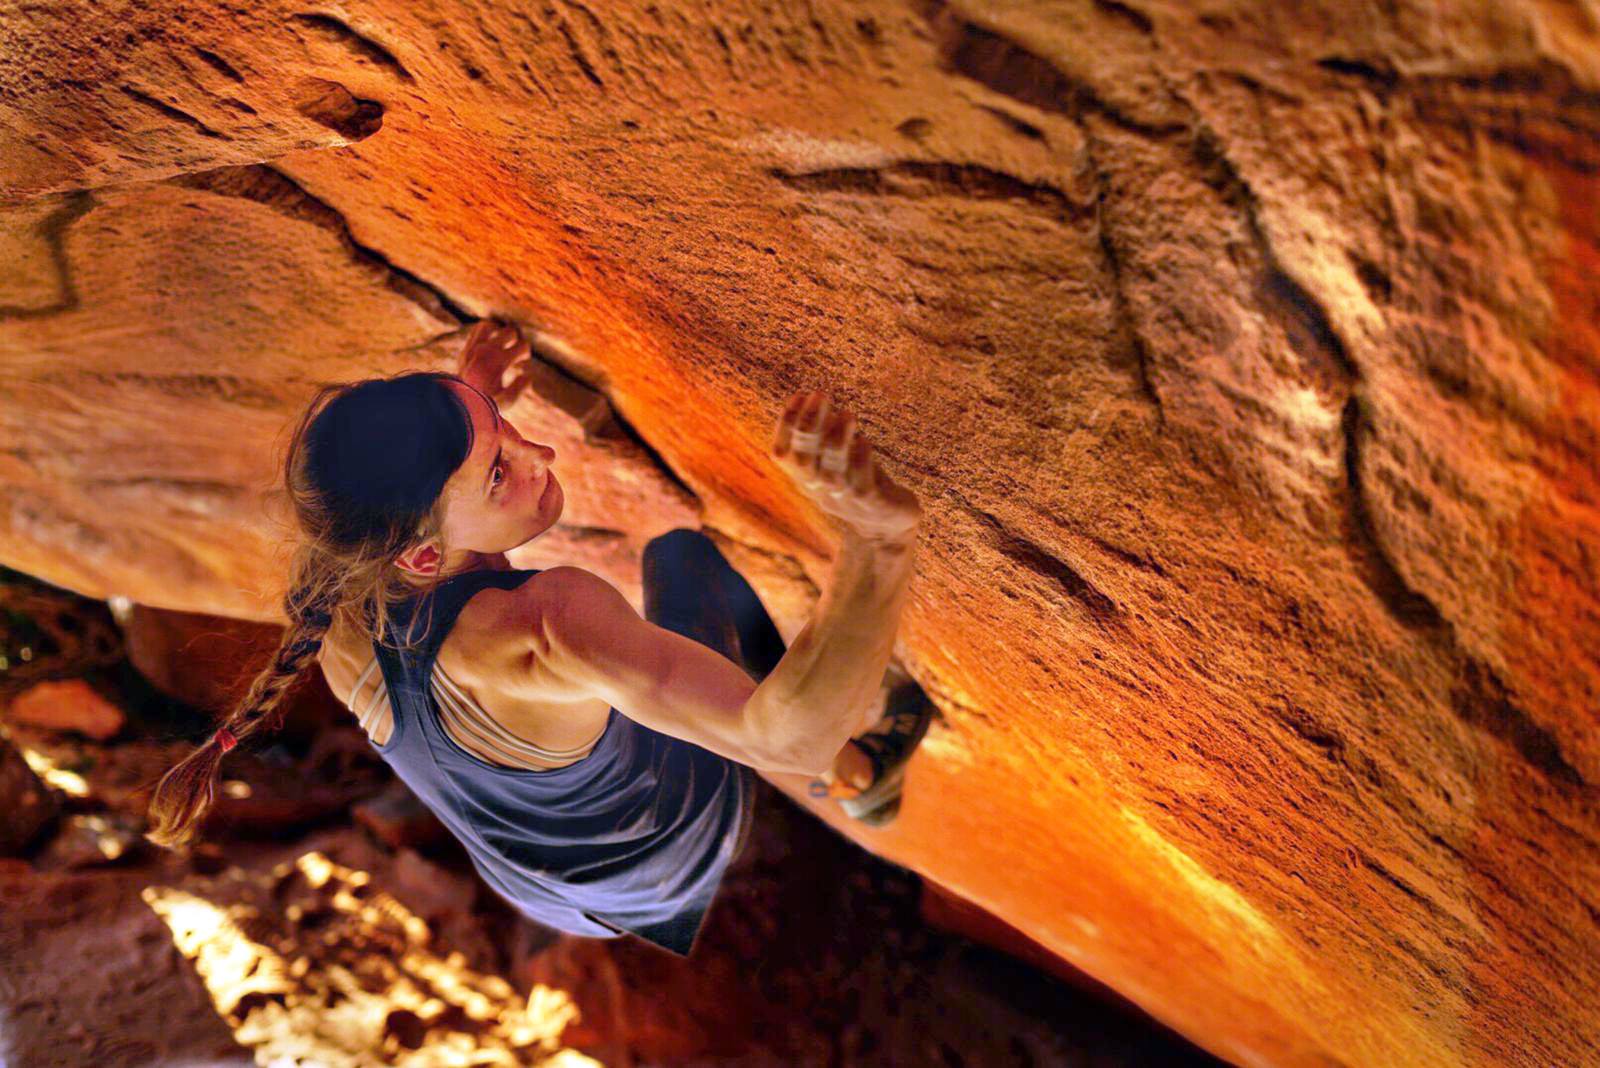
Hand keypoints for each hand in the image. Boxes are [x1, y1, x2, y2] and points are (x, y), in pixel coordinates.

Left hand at [457, 319, 530, 403]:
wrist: (459, 407)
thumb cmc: (486, 405)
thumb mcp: (507, 401)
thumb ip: (520, 387)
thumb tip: (527, 375)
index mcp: (499, 360)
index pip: (523, 345)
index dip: (526, 353)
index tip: (522, 364)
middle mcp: (485, 350)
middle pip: (510, 332)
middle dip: (516, 341)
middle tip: (515, 356)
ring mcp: (473, 348)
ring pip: (491, 325)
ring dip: (499, 333)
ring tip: (502, 345)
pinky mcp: (465, 351)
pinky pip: (477, 331)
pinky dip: (486, 333)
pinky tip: (491, 344)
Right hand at [771, 390, 921, 540]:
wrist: (886, 525)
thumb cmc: (858, 480)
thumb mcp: (836, 457)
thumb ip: (824, 433)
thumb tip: (813, 398)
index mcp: (805, 476)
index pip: (781, 453)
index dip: (786, 425)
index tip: (799, 394)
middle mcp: (819, 489)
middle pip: (803, 461)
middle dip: (808, 426)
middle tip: (820, 394)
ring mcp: (844, 499)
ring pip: (830, 475)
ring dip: (837, 441)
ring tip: (847, 413)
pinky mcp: (871, 504)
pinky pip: (861, 486)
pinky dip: (861, 462)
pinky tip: (865, 441)